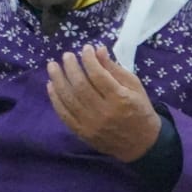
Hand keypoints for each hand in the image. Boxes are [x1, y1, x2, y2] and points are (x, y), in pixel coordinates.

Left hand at [46, 44, 161, 162]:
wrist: (140, 143)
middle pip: (80, 85)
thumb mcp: (135, 87)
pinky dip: (55, 98)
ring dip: (58, 80)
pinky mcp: (81, 132)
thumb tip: (98, 51)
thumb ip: (115, 69)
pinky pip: (63, 113)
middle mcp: (103, 111)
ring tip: (53, 66)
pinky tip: (51, 85)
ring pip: (68, 98)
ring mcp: (90, 123)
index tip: (86, 48)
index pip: (98, 75)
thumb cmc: (140, 110)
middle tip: (67, 55)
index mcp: (120, 98)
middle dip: (71, 67)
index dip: (89, 59)